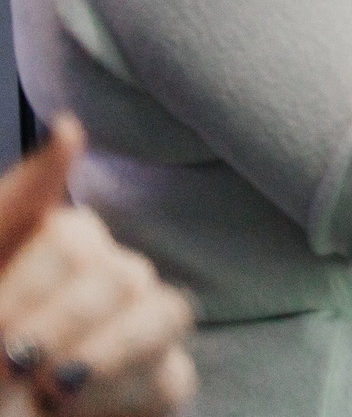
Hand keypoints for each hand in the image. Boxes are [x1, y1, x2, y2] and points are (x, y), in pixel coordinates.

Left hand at [0, 122, 195, 416]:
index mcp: (44, 254)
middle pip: (117, 273)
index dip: (35, 279)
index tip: (2, 323)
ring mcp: (135, 334)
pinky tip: (74, 409)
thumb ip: (19, 202)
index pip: (68, 237)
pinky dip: (120, 393)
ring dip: (104, 352)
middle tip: (14, 358)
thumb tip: (72, 126)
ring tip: (53, 386)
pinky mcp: (157, 383)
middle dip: (61, 321)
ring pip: (163, 313)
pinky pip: (170, 373)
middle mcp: (98, 284)